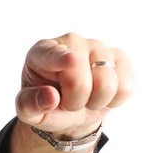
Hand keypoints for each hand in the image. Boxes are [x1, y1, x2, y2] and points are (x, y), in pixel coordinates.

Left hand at [16, 32, 134, 138]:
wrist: (69, 109)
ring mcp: (97, 47)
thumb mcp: (28, 110)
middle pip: (80, 80)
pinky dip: (112, 101)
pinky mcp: (119, 57)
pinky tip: (100, 95)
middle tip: (67, 102)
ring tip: (83, 98)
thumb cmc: (45, 105)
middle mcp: (71, 42)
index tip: (72, 60)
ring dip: (94, 102)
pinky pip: (124, 87)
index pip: (52, 55)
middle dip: (74, 101)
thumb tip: (51, 97)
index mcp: (41, 52)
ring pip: (107, 84)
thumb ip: (30, 105)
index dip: (62, 59)